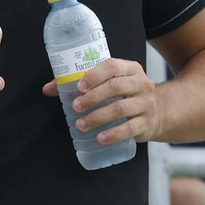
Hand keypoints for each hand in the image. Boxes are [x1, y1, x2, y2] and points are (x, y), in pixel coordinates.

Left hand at [40, 57, 159, 143]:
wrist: (156, 112)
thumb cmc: (123, 94)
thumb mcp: (107, 83)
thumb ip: (78, 83)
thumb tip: (48, 89)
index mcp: (129, 68)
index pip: (112, 66)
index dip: (94, 75)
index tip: (78, 87)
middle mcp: (141, 83)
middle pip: (115, 87)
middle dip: (92, 98)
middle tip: (75, 107)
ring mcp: (147, 103)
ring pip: (121, 109)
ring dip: (98, 117)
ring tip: (81, 124)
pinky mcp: (147, 122)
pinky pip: (130, 129)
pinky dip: (113, 134)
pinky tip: (100, 138)